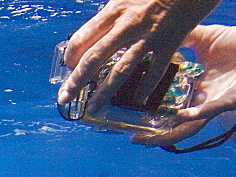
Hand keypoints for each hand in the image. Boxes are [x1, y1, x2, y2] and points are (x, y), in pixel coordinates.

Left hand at [57, 0, 219, 111]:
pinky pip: (156, 70)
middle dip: (76, 81)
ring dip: (104, 92)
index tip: (67, 66)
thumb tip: (100, 27)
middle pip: (94, 58)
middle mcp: (127, 24)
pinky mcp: (171, 41)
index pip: (83, 38)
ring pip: (120, 70)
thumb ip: (114, 11)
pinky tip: (140, 100)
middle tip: (64, 98)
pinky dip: (147, 87)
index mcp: (114, 9)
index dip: (71, 56)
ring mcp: (149, 35)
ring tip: (93, 107)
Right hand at [134, 7, 235, 146]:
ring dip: (175, 132)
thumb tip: (156, 36)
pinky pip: (220, 108)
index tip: (133, 128)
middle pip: (181, 128)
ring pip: (198, 125)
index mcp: (200, 91)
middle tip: (137, 141)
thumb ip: (182, 41)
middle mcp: (209, 101)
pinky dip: (202, 113)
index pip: (173, 114)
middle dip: (158, 138)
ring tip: (153, 138)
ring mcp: (224, 101)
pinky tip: (185, 115)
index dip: (154, 123)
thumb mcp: (204, 39)